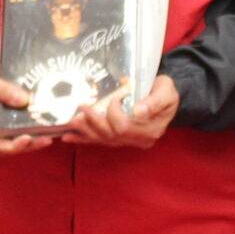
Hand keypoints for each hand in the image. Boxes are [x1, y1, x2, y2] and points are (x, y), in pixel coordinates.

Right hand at [0, 57, 54, 155]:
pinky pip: (34, 119)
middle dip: (33, 145)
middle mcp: (3, 124)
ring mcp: (14, 118)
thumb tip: (24, 100)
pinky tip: (57, 115)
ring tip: (56, 130)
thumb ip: (0, 89)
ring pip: (29, 133)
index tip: (26, 138)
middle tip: (47, 139)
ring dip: (42, 135)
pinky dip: (45, 121)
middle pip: (18, 143)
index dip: (13, 147)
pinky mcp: (23, 109)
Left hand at [62, 74, 179, 148]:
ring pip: (103, 139)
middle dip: (95, 122)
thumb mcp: (166, 92)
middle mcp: (138, 140)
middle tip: (82, 107)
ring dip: (85, 130)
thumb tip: (138, 111)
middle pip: (111, 135)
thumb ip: (154, 102)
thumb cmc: (165, 92)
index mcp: (150, 130)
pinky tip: (68, 137)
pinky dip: (83, 138)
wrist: (164, 97)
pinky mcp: (118, 139)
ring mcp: (127, 141)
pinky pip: (99, 141)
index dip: (114, 114)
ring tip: (71, 122)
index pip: (125, 127)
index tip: (113, 98)